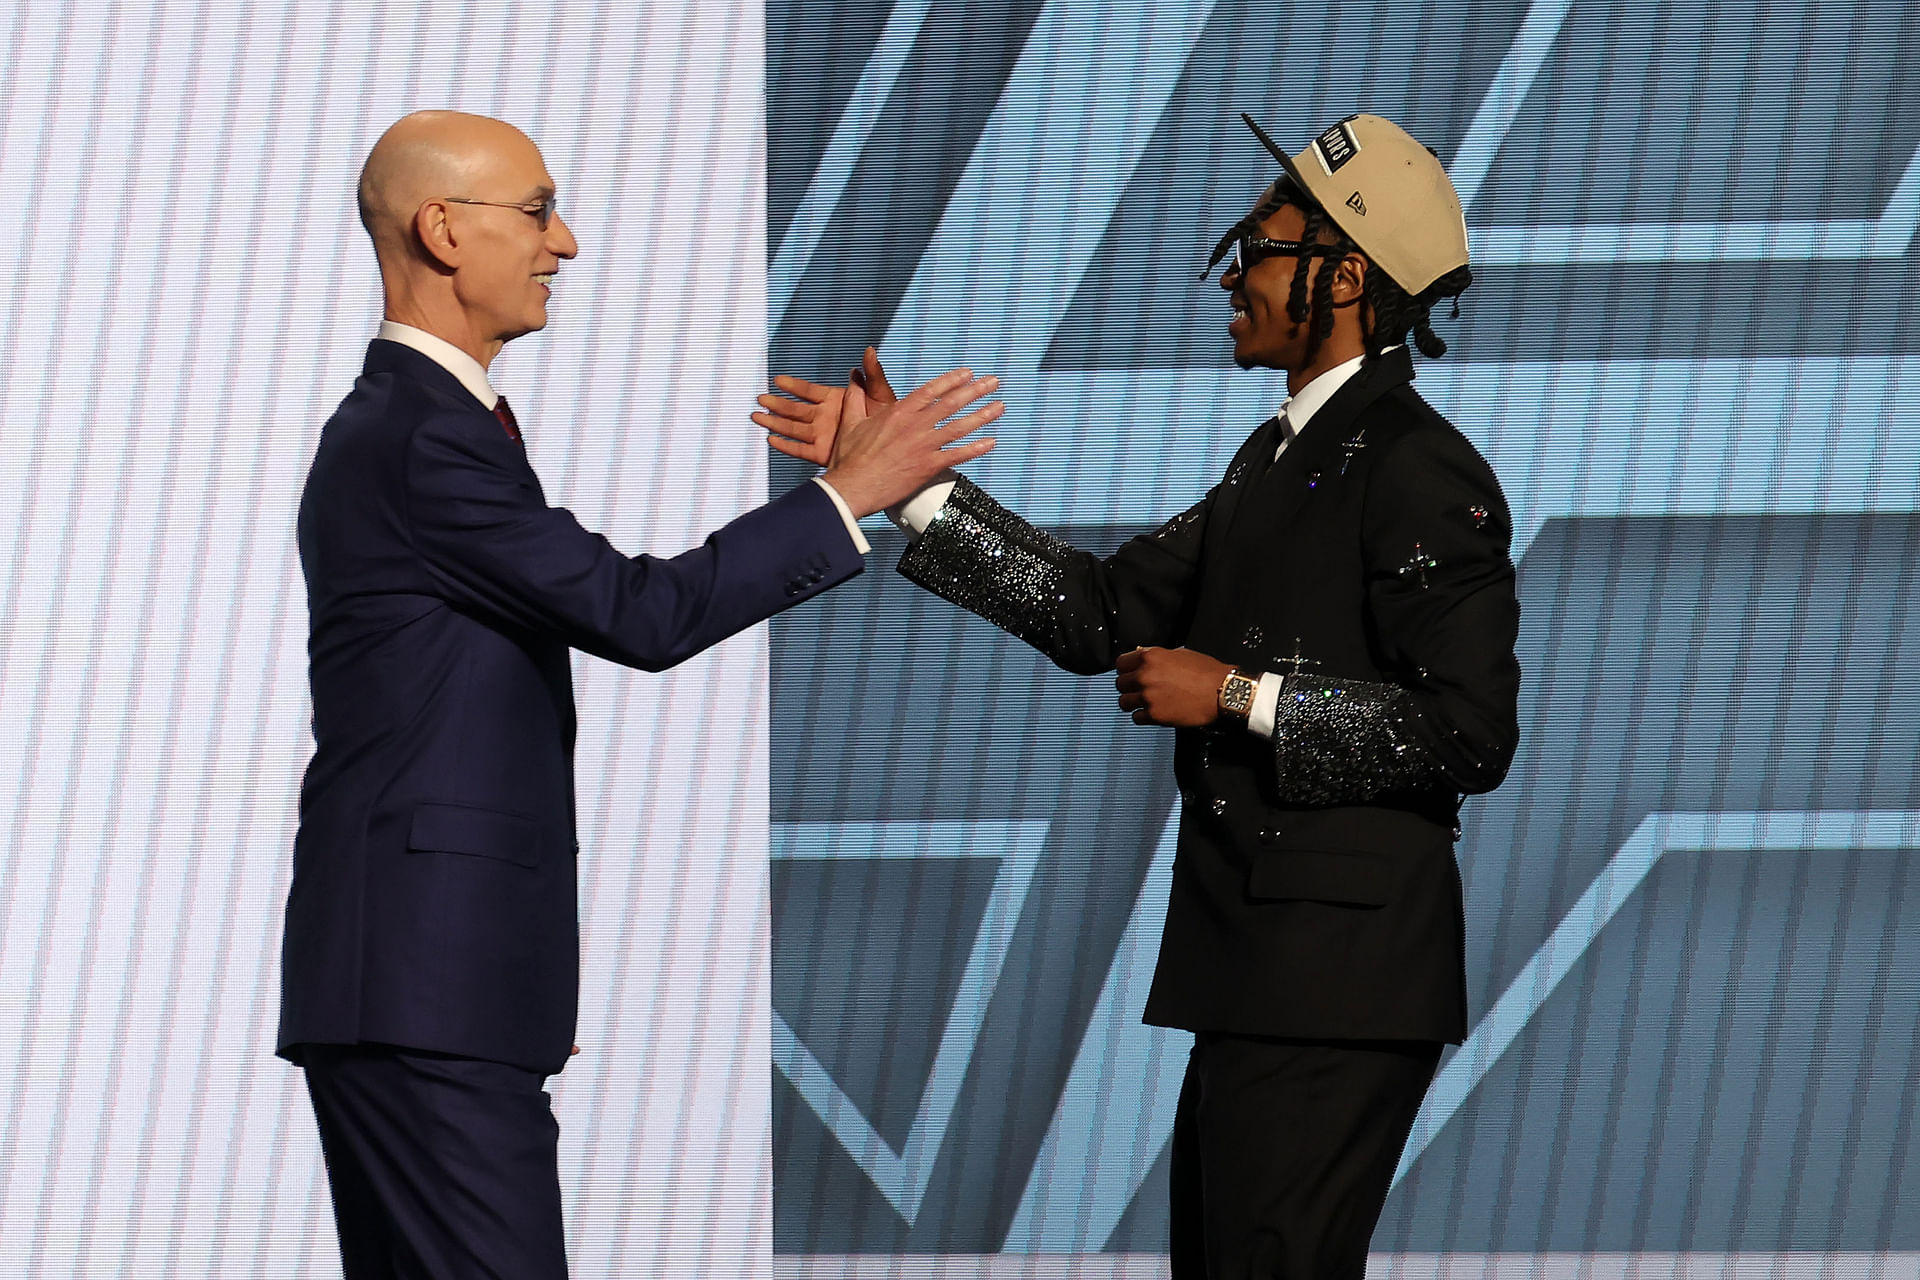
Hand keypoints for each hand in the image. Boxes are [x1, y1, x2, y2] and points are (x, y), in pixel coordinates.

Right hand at [756, 347, 898, 465]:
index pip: (808, 391)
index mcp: (834, 400)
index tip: (777, 380)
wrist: (891, 447)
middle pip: (795, 409)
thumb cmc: (888, 419)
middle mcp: (824, 417)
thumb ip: (873, 375)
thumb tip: (869, 351)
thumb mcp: (881, 394)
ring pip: (792, 428)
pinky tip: (771, 440)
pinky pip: (800, 449)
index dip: (793, 386)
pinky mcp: (822, 453)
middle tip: (760, 398)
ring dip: (774, 422)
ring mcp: (821, 435)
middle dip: (777, 404)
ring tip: (756, 417)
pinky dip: (786, 445)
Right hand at [820, 367, 1002, 516]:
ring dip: (982, 415)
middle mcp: (915, 425)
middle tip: (992, 382)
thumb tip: (853, 378)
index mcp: (898, 412)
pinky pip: (957, 456)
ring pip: (959, 427)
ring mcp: (924, 446)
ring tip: (999, 407)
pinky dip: (975, 449)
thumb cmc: (850, 458)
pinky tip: (991, 442)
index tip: (968, 374)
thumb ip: (855, 397)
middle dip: (975, 391)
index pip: (931, 390)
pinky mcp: (928, 467)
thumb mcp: (851, 422)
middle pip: (951, 404)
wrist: (853, 487)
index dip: (952, 380)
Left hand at [1115, 647, 1233, 727]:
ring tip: (1146, 702)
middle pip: (1120, 684)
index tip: (1130, 674)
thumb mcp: (1180, 654)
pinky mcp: (1155, 715)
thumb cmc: (1207, 672)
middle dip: (1129, 686)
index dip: (1126, 669)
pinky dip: (1143, 716)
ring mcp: (1148, 696)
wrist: (1222, 693)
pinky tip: (1153, 712)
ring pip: (1124, 702)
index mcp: (1150, 657)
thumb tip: (1140, 655)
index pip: (1121, 663)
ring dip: (1133, 703)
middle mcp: (1145, 676)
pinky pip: (1136, 718)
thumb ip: (1156, 656)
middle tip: (1140, 689)